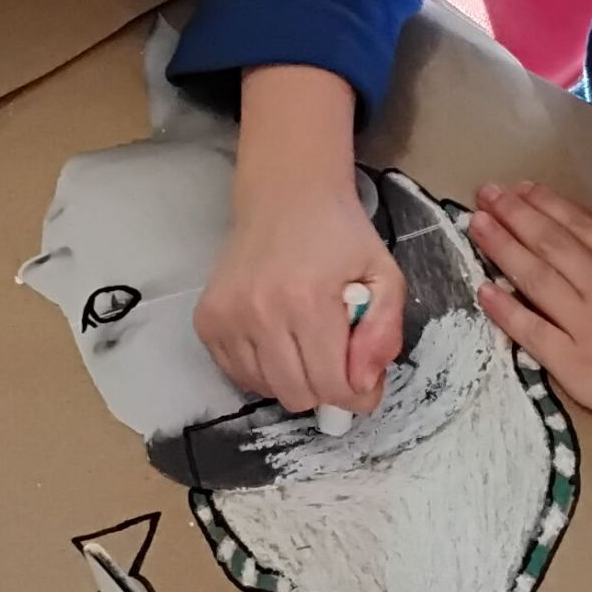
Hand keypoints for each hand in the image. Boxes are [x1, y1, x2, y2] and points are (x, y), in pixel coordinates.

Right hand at [196, 181, 406, 418]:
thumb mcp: (385, 275)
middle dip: (325, 387)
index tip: (364, 377)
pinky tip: (277, 339)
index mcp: (308, 301)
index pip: (332, 386)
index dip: (357, 393)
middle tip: (335, 356)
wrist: (285, 195)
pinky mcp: (206, 320)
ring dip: (292, 378)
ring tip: (304, 341)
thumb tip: (363, 386)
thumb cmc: (339, 236)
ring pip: (266, 390)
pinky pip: (238, 375)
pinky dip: (262, 370)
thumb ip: (384, 333)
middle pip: (298, 396)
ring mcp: (226, 317)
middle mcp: (260, 312)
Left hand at [469, 181, 591, 447]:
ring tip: (476, 224)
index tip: (519, 187)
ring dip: (503, 247)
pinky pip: (532, 331)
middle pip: (551, 243)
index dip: (545, 204)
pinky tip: (482, 289)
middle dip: (514, 214)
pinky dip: (505, 309)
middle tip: (485, 192)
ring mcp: (587, 325)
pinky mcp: (576, 364)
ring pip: (536, 277)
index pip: (579, 226)